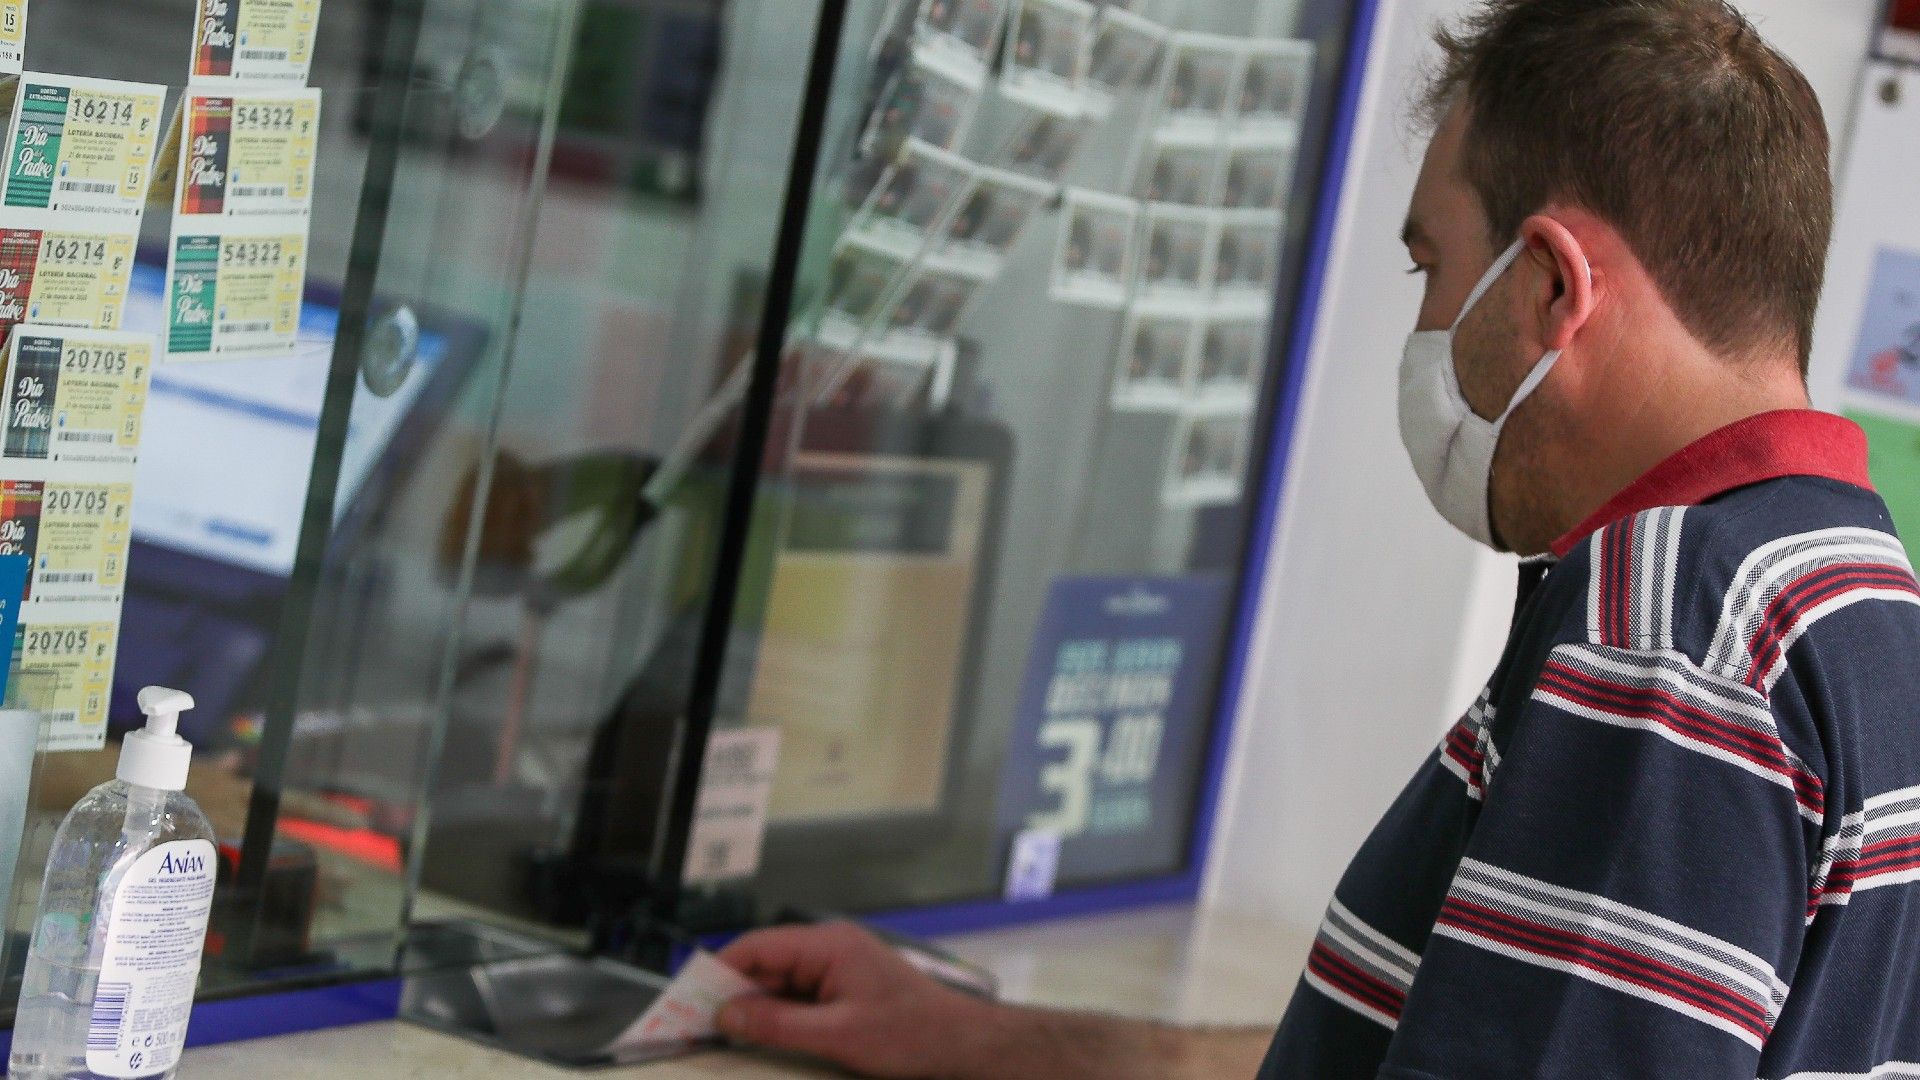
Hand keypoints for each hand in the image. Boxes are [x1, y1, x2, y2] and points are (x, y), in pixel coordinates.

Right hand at [716, 921, 1000, 1078]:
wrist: (963, 1045)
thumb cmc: (910, 1034)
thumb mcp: (837, 1035)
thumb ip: (777, 1024)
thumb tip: (725, 1013)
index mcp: (828, 945)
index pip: (758, 947)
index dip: (719, 970)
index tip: (688, 996)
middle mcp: (830, 947)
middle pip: (766, 964)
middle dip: (732, 992)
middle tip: (695, 1022)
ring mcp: (839, 967)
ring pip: (781, 982)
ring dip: (754, 1006)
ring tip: (720, 1032)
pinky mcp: (846, 988)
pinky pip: (800, 996)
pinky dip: (778, 1014)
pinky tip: (761, 1035)